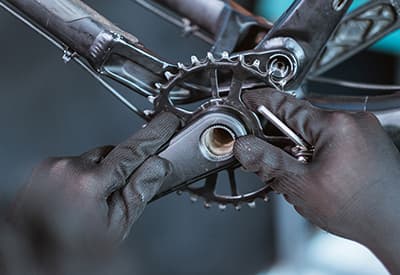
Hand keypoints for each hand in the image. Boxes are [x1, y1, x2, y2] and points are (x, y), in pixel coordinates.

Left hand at [13, 112, 178, 241]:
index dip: (153, 136)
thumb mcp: (115, 226)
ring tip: (94, 204)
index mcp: (86, 184)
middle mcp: (65, 169)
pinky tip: (80, 200)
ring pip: (92, 159)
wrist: (36, 258)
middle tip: (121, 194)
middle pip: (110, 154)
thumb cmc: (71, 253)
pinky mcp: (43, 171)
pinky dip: (82, 178)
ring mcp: (50, 169)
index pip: (130, 151)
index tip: (166, 123)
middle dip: (121, 169)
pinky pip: (75, 164)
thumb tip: (158, 166)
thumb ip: (139, 191)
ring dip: (100, 175)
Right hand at [234, 89, 399, 272]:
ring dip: (301, 148)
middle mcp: (353, 121)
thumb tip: (244, 146)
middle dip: (283, 139)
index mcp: (336, 125)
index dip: (261, 102)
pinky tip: (320, 175)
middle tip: (276, 162)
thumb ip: (268, 162)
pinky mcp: (368, 142)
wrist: (395, 226)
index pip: (287, 105)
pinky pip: (332, 138)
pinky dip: (317, 152)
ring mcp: (363, 131)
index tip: (248, 98)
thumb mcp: (302, 186)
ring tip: (305, 175)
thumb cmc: (360, 209)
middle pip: (300, 120)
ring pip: (315, 131)